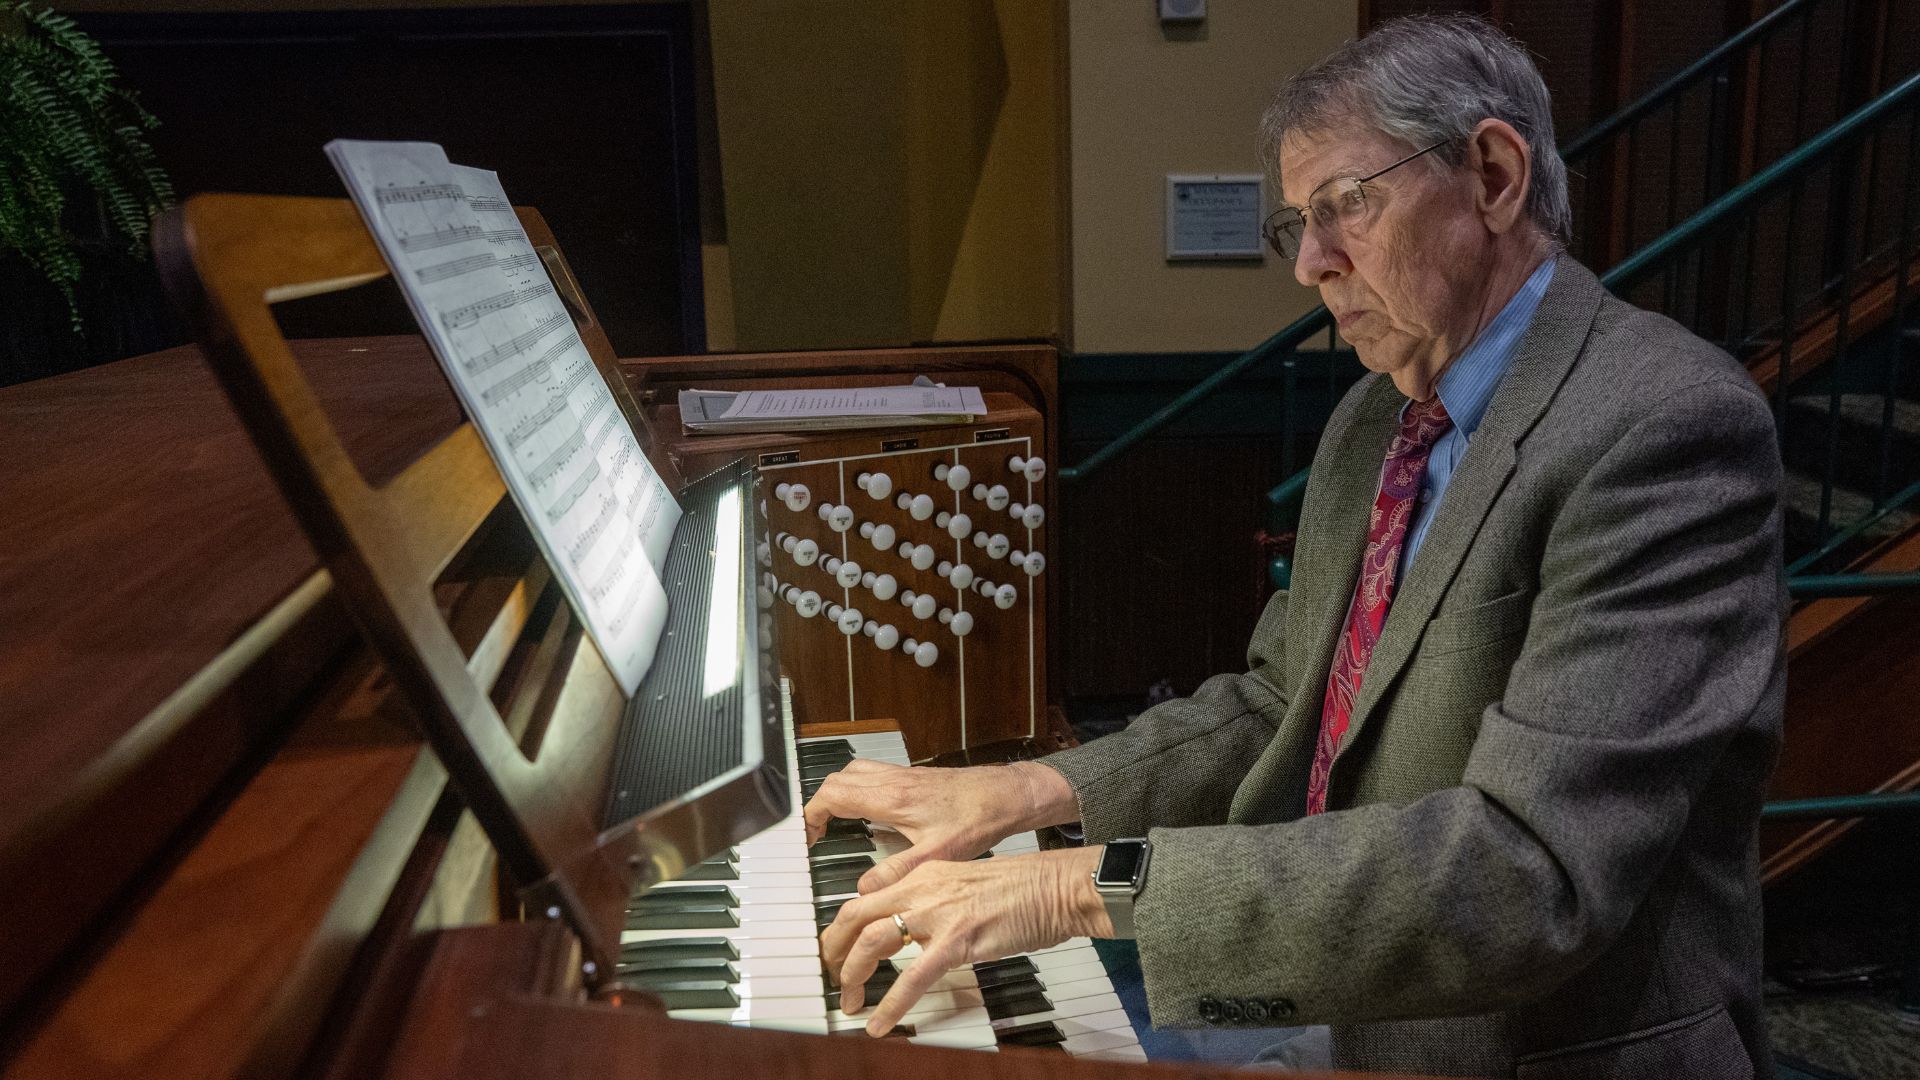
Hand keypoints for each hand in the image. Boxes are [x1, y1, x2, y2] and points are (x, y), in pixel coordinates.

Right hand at [803, 759, 1074, 892]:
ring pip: (853, 772)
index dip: (811, 816)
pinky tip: (868, 813)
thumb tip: (863, 889)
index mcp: (891, 798)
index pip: (832, 796)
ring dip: (837, 794)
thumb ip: (895, 872)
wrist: (1005, 795)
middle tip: (815, 834)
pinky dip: (858, 789)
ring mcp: (902, 776)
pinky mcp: (913, 778)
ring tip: (834, 822)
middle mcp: (892, 781)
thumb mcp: (936, 856)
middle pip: (836, 780)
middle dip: (819, 805)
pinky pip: (872, 775)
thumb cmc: (977, 819)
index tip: (806, 838)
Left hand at [819, 845, 1113, 1035]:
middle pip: (856, 915)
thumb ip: (936, 899)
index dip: (844, 925)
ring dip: (853, 975)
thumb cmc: (1024, 888)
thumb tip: (915, 926)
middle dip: (834, 949)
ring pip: (873, 941)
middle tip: (831, 976)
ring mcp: (939, 913)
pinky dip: (890, 1003)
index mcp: (924, 873)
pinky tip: (880, 1023)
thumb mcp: (966, 883)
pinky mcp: (958, 940)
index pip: (867, 896)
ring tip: (850, 1001)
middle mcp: (923, 888)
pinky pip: (912, 976)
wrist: (1057, 885)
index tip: (838, 947)